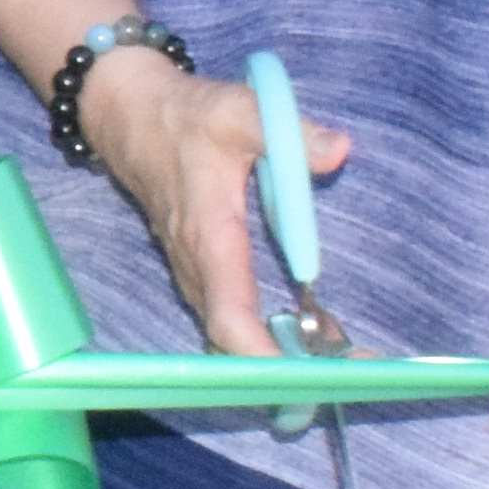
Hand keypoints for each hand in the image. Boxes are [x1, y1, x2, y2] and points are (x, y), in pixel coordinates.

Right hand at [89, 52, 346, 356]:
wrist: (130, 116)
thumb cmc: (186, 117)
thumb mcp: (239, 111)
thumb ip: (289, 132)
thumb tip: (339, 152)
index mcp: (210, 239)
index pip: (230, 318)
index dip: (265, 355)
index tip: (309, 378)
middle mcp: (200, 270)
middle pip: (237, 344)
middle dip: (291, 369)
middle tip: (357, 373)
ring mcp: (198, 275)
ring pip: (235, 338)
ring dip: (286, 356)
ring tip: (351, 360)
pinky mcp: (203, 272)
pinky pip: (235, 321)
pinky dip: (274, 338)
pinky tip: (322, 335)